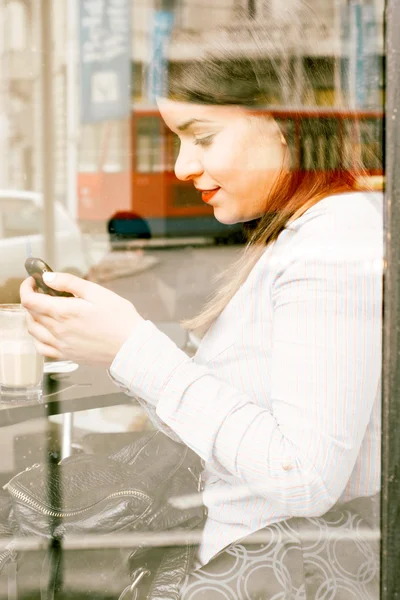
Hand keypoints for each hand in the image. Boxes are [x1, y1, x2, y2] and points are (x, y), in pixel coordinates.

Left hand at [20, 273, 143, 365]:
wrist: (132, 347)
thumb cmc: (120, 319)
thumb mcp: (97, 292)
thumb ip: (69, 283)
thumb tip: (48, 277)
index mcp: (63, 312)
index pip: (29, 300)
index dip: (27, 287)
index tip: (33, 281)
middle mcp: (58, 331)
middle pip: (31, 313)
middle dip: (33, 298)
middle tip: (44, 291)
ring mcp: (61, 345)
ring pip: (33, 331)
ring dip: (33, 317)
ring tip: (45, 309)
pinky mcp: (68, 356)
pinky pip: (42, 349)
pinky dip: (38, 338)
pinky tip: (47, 331)